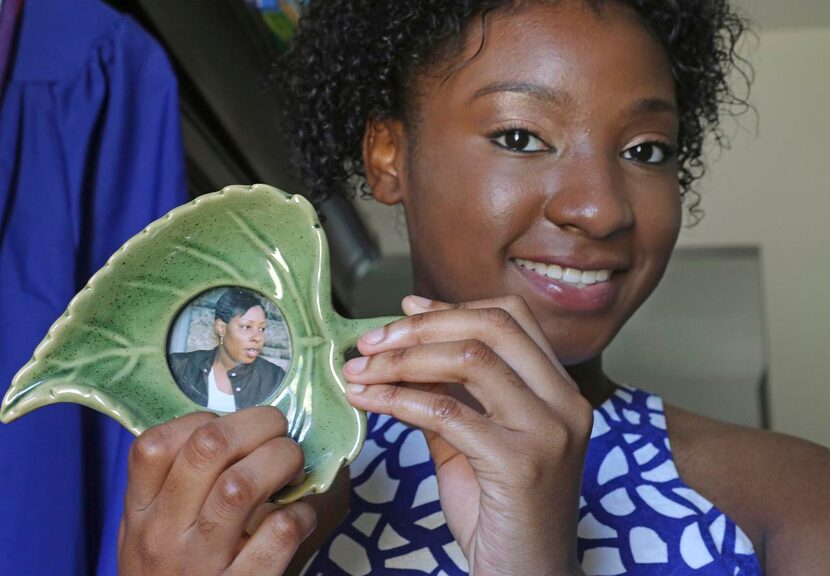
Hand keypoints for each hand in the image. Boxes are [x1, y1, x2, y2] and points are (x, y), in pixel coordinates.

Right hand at [118, 407, 315, 575]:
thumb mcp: (154, 534)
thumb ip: (176, 488)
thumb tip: (238, 429)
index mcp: (140, 514)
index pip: (154, 444)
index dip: (202, 420)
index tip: (231, 426)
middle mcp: (162, 535)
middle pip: (207, 448)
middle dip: (257, 424)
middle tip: (279, 431)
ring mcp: (200, 565)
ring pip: (242, 485)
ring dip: (281, 460)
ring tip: (294, 465)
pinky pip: (277, 534)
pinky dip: (299, 513)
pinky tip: (300, 514)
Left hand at [344, 295, 591, 575]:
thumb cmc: (499, 511)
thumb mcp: (473, 440)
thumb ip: (450, 392)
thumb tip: (409, 341)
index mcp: (559, 390)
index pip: (511, 318)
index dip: (452, 307)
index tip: (404, 310)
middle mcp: (565, 403)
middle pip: (492, 327)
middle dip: (421, 327)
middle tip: (371, 342)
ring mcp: (549, 431)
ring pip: (469, 361)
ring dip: (401, 361)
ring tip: (359, 371)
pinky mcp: (521, 463)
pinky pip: (447, 412)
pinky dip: (398, 399)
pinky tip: (368, 402)